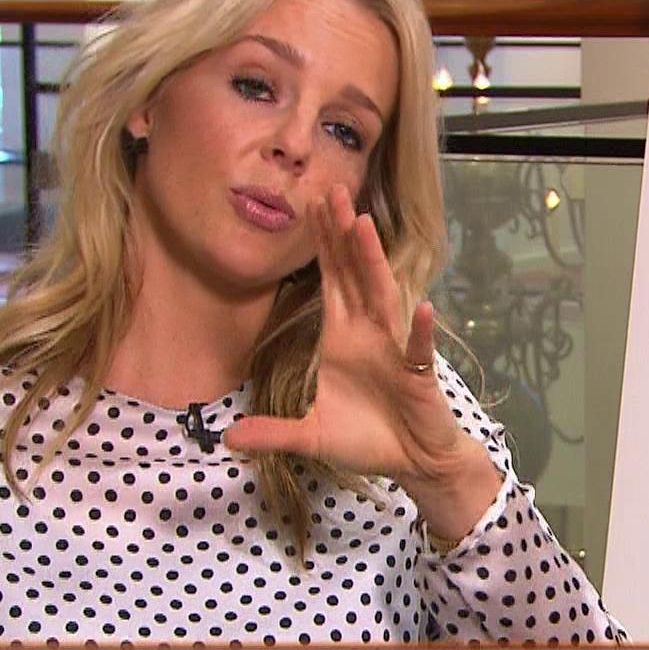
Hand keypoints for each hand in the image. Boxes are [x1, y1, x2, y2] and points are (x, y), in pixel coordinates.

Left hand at [222, 187, 502, 542]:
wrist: (413, 461)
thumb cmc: (368, 440)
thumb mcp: (311, 437)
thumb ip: (273, 432)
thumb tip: (227, 438)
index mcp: (342, 337)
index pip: (330, 279)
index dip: (321, 243)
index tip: (310, 204)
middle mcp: (368, 331)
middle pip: (352, 272)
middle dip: (340, 232)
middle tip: (331, 187)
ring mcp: (394, 348)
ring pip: (381, 294)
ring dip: (372, 261)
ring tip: (362, 224)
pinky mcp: (417, 373)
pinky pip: (416, 349)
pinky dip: (418, 330)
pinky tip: (421, 308)